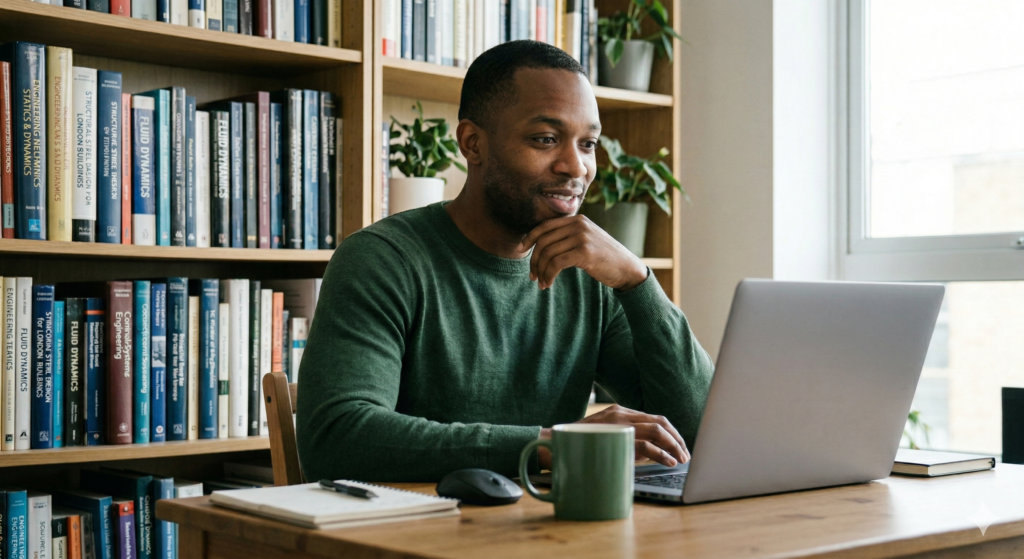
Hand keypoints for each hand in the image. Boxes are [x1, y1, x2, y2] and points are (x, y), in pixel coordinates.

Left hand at [517, 215, 647, 290]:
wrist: (626, 268)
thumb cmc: (603, 258)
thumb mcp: (585, 240)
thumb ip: (567, 236)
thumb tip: (539, 245)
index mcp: (577, 219)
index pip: (545, 226)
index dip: (529, 238)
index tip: (521, 250)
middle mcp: (578, 224)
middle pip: (544, 241)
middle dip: (534, 260)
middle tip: (532, 276)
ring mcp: (582, 237)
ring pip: (548, 253)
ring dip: (541, 271)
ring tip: (541, 283)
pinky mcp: (584, 252)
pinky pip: (556, 263)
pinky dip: (549, 275)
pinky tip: (548, 283)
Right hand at [537, 405, 689, 468]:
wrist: (551, 444)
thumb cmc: (578, 444)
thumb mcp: (604, 437)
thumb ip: (624, 439)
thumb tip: (650, 453)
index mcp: (619, 412)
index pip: (654, 418)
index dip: (672, 433)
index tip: (680, 447)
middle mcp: (620, 414)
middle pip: (660, 422)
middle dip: (677, 439)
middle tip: (686, 454)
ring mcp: (617, 424)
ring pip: (656, 431)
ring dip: (673, 446)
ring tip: (681, 459)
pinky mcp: (614, 437)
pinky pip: (645, 444)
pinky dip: (661, 454)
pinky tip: (668, 462)